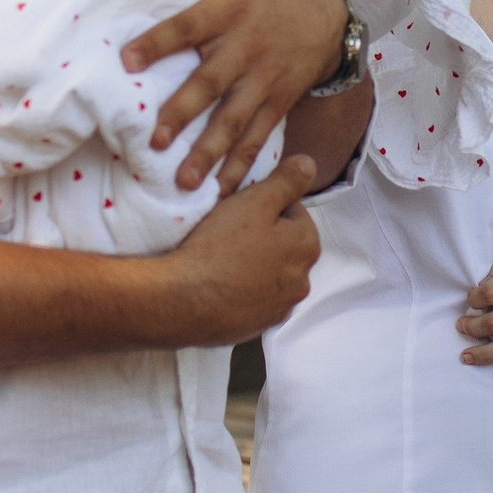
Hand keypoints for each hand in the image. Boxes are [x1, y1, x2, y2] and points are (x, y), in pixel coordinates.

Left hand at [121, 0, 350, 194]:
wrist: (327, 17)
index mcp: (228, 10)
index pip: (188, 26)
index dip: (158, 42)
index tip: (126, 60)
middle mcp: (246, 48)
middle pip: (210, 82)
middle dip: (183, 112)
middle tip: (155, 139)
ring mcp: (264, 80)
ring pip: (234, 120)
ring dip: (209, 152)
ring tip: (184, 181)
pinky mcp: (278, 104)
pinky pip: (258, 138)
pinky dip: (241, 166)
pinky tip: (221, 192)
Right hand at [137, 159, 320, 346]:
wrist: (183, 300)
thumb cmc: (219, 246)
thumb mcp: (254, 201)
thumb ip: (287, 181)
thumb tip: (310, 165)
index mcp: (307, 246)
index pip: (294, 212)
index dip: (266, 205)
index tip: (241, 209)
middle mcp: (302, 280)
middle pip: (284, 245)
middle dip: (264, 237)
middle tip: (229, 232)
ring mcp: (280, 308)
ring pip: (270, 274)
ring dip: (255, 265)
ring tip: (223, 258)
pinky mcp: (258, 327)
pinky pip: (255, 300)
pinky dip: (243, 291)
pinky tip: (221, 283)